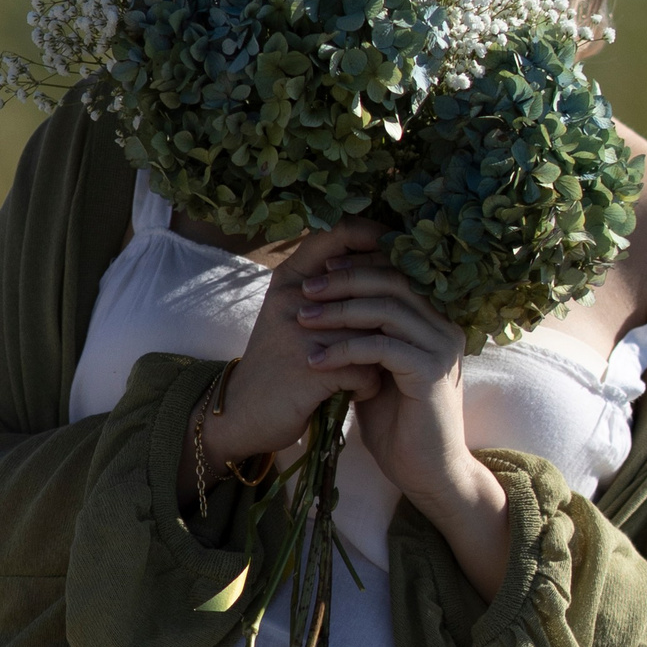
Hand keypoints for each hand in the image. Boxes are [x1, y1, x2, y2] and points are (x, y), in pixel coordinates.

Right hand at [195, 221, 391, 472]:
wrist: (242, 415)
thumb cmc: (280, 362)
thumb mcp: (293, 313)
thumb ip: (330, 287)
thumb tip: (391, 263)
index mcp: (290, 277)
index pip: (340, 232)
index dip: (377, 237)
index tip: (404, 256)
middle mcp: (294, 297)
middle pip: (369, 288)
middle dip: (387, 317)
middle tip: (394, 336)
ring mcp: (301, 332)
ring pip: (373, 333)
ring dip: (379, 357)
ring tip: (369, 370)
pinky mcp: (310, 370)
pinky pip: (366, 371)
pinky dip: (367, 386)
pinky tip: (356, 392)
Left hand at [291, 231, 510, 596]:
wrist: (426, 472)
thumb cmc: (398, 425)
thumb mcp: (375, 370)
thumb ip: (365, 337)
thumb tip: (328, 305)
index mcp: (434, 321)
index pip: (398, 273)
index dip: (359, 265)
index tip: (319, 270)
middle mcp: (444, 327)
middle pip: (394, 281)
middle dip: (345, 279)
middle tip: (306, 289)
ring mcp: (441, 348)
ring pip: (386, 309)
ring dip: (339, 310)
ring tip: (302, 318)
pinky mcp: (430, 372)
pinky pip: (381, 347)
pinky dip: (344, 349)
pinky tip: (315, 360)